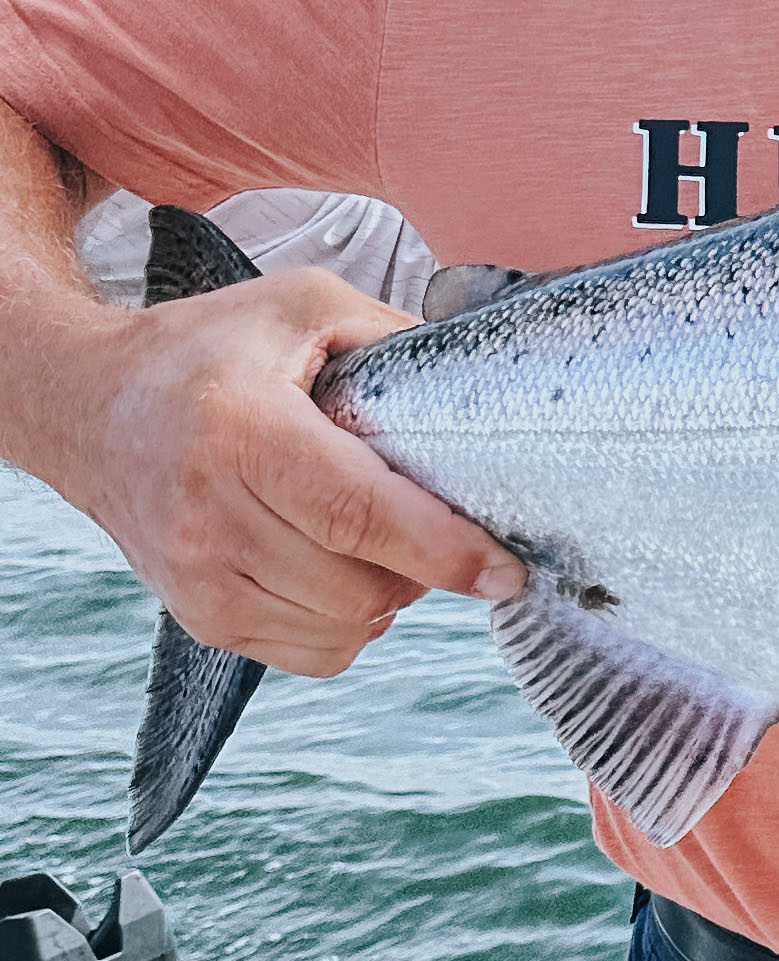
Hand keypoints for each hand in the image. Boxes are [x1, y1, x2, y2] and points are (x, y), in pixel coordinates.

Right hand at [63, 267, 523, 676]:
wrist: (90, 406)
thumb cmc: (204, 353)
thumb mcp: (304, 307)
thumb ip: (398, 341)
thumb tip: (485, 393)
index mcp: (241, 434)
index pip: (361, 516)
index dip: (446, 551)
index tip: (505, 569)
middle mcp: (209, 517)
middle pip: (364, 585)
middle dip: (423, 565)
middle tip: (428, 520)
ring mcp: (198, 578)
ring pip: (346, 628)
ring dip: (388, 594)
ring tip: (374, 537)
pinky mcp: (200, 617)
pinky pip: (315, 653)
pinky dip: (349, 622)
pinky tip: (338, 567)